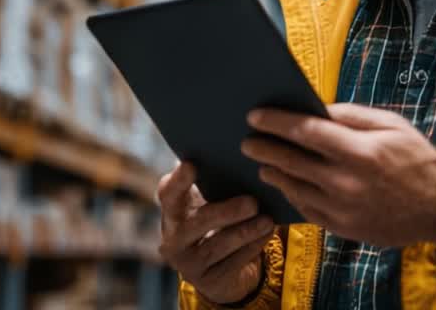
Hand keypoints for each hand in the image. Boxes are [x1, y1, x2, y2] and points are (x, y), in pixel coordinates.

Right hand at [157, 162, 275, 303]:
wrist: (220, 267)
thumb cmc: (218, 219)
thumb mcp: (211, 200)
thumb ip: (215, 181)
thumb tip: (242, 154)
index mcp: (173, 210)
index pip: (168, 193)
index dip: (178, 180)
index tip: (192, 164)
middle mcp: (173, 237)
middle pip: (197, 223)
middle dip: (226, 212)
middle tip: (253, 202)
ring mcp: (187, 263)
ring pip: (217, 246)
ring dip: (245, 232)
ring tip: (267, 220)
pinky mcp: (207, 281)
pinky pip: (231, 263)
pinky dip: (252, 247)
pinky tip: (266, 233)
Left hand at [242, 103, 435, 246]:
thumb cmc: (418, 160)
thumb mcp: (393, 125)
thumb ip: (353, 116)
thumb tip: (317, 110)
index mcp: (360, 152)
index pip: (306, 132)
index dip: (277, 122)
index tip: (255, 116)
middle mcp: (346, 183)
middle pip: (292, 161)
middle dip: (264, 148)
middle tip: (247, 140)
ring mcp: (342, 209)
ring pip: (294, 188)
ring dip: (273, 172)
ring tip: (262, 162)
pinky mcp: (342, 228)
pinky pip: (306, 209)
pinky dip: (291, 194)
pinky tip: (285, 183)